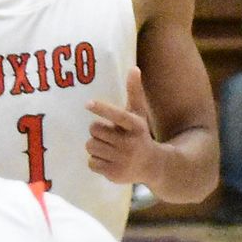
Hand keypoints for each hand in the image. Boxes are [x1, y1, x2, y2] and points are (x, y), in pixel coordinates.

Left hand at [84, 69, 164, 188]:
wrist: (153, 166)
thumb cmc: (140, 134)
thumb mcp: (139, 114)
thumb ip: (134, 92)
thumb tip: (134, 68)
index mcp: (135, 125)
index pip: (116, 115)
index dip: (102, 109)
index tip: (88, 104)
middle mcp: (129, 143)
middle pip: (94, 130)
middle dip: (97, 131)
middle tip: (108, 134)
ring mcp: (122, 160)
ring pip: (90, 146)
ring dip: (96, 145)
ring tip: (108, 147)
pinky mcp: (114, 174)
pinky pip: (91, 162)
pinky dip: (96, 161)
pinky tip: (109, 160)